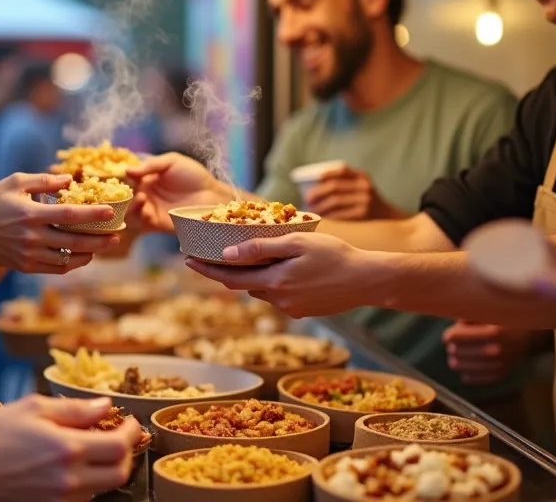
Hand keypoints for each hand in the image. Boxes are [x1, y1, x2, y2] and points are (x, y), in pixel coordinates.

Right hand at [0, 173, 119, 273]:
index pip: (69, 215)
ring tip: (103, 245)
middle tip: (118, 235)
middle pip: (75, 242)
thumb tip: (70, 179)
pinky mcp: (26, 266)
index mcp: (31, 214)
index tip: (111, 212)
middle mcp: (32, 237)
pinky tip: (83, 255)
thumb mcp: (14, 182)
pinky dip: (72, 263)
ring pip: (68, 259)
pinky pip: (56, 269)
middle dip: (100, 240)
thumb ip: (43, 181)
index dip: (92, 215)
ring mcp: (29, 254)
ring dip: (89, 254)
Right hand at [0, 395, 139, 499]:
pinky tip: (72, 467)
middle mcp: (69, 480)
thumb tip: (105, 406)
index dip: (131, 432)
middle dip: (126, 454)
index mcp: (68, 450)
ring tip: (93, 450)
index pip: (120, 446)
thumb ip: (75, 409)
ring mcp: (59, 499)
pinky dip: (86, 483)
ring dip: (106, 469)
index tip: (130, 422)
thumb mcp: (34, 408)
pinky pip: (80, 498)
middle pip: (119, 474)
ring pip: (101, 489)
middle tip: (119, 437)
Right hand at [125, 152, 231, 232]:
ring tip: (141, 198)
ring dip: (131, 206)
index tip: (123, 176)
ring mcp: (150, 210)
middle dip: (123, 196)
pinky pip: (142, 223)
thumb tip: (127, 170)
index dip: (122, 179)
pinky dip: (140, 217)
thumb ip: (150, 165)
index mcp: (147, 179)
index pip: (127, 180)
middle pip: (124, 198)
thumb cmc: (194, 175)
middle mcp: (145, 195)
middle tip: (129, 191)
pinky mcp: (157, 224)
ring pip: (130, 212)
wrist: (212, 195)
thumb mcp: (172, 162)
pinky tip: (146, 209)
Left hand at [182, 233, 377, 317]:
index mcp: (274, 283)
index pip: (229, 279)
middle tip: (209, 256)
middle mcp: (279, 301)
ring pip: (262, 290)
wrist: (368, 280)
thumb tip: (226, 254)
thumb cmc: (334, 255)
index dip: (206, 270)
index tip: (187, 260)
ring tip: (252, 257)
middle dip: (226, 272)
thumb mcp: (296, 242)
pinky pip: (279, 296)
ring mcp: (291, 309)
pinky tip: (286, 270)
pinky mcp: (303, 312)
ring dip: (254, 277)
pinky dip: (274, 283)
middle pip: (244, 285)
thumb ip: (260, 249)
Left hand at [305, 166, 403, 219]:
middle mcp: (365, 186)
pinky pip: (340, 214)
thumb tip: (314, 188)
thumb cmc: (366, 202)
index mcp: (363, 176)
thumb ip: (345, 184)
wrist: (388, 218)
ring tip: (312, 210)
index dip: (327, 174)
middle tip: (307, 199)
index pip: (342, 170)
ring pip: (334, 201)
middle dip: (317, 193)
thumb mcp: (361, 187)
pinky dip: (328, 216)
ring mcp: (365, 200)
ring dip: (320, 206)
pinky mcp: (363, 214)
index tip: (316, 180)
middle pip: (334, 187)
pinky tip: (323, 217)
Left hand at [442, 320, 533, 384]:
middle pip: (455, 352)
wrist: (531, 333)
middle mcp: (495, 350)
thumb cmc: (506, 318)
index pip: (454, 337)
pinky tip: (466, 366)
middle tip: (455, 343)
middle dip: (452, 347)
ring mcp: (498, 364)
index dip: (449, 335)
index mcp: (492, 332)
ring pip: (460, 366)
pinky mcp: (500, 374)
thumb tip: (453, 327)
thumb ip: (469, 317)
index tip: (450, 334)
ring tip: (457, 354)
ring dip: (456, 360)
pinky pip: (471, 378)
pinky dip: (466, 372)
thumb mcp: (490, 310)